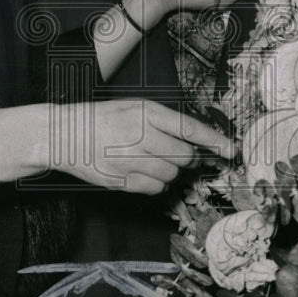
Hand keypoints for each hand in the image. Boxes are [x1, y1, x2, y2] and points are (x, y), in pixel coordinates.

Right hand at [52, 99, 235, 193]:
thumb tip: (196, 142)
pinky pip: (156, 189)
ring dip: (171, 171)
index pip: (190, 128)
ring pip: (172, 175)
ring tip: (152, 159)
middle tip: (178, 153)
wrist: (66, 134)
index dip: (215, 141)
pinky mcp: (122, 181)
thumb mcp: (134, 108)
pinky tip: (142, 171)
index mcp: (146, 112)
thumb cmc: (103, 118)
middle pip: (184, 156)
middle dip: (188, 158)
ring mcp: (130, 160)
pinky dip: (156, 184)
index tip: (231, 150)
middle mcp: (140, 135)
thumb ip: (164, 122)